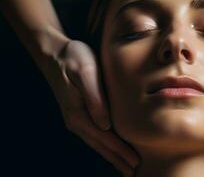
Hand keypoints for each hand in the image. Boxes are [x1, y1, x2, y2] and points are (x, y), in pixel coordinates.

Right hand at [42, 39, 139, 176]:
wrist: (54, 53)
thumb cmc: (74, 59)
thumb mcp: (86, 72)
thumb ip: (95, 99)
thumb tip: (106, 125)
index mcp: (79, 113)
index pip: (104, 138)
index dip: (120, 151)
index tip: (134, 162)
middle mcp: (76, 120)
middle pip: (100, 145)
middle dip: (117, 159)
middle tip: (132, 172)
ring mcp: (76, 118)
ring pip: (97, 142)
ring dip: (111, 155)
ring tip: (124, 165)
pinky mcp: (78, 113)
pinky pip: (93, 134)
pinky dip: (104, 144)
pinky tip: (110, 148)